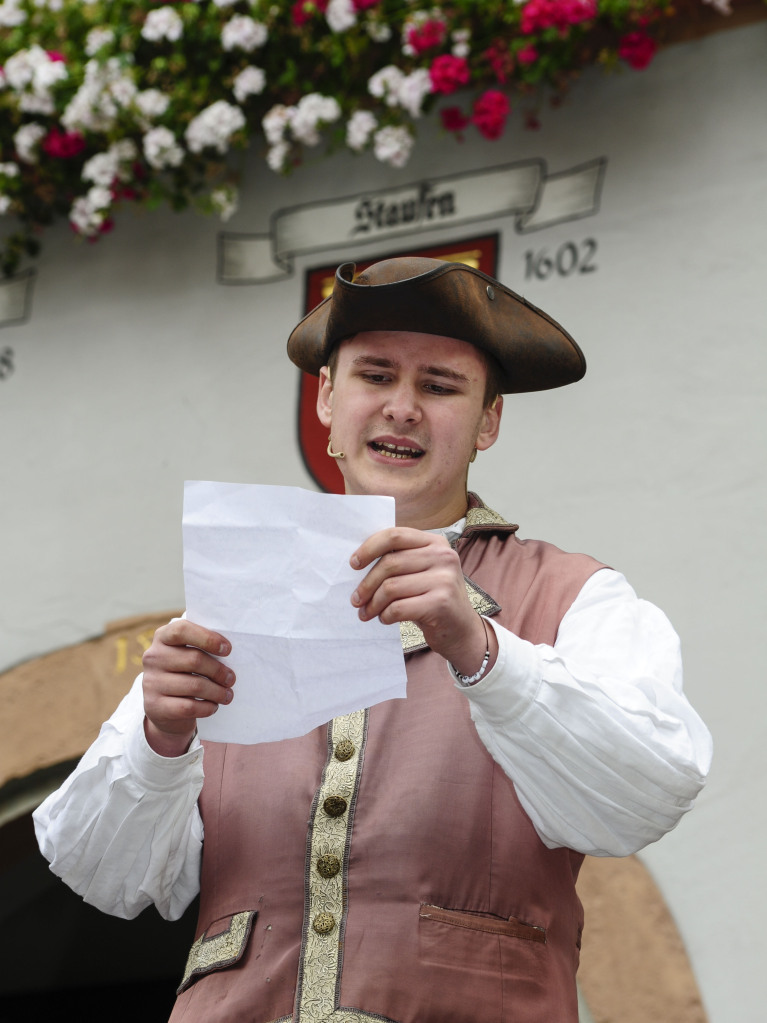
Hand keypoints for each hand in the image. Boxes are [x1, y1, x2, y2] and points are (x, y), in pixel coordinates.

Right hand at [142, 619, 234, 756]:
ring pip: (194, 686)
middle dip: (218, 670)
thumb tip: (229, 650)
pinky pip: (188, 707)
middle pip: (194, 660)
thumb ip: (202, 647)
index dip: (208, 638)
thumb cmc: (185, 673)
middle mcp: (153, 657)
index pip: (182, 630)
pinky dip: (206, 707)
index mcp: (163, 637)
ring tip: (227, 695)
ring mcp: (151, 682)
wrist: (163, 708)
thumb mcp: (188, 654)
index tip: (227, 650)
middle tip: (231, 679)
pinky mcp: (155, 706)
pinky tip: (213, 706)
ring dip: (217, 692)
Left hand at [350, 527, 496, 677]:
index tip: (354, 564)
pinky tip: (384, 619)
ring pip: (391, 587)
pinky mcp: (441, 603)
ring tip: (367, 613)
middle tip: (356, 599)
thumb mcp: (421, 572)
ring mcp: (444, 579)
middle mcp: (443, 556)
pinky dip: (385, 615)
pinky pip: (398, 608)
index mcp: (435, 542)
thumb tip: (357, 561)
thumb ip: (399, 560)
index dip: (369, 548)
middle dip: (366, 584)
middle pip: (389, 563)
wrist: (462, 630)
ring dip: (373, 603)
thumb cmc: (432, 598)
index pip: (395, 535)